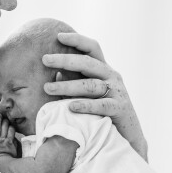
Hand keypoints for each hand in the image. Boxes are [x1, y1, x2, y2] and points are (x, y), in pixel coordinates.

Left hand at [42, 32, 147, 159]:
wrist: (127, 136)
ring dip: (67, 86)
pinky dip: (85, 105)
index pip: (92, 48)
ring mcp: (117, 92)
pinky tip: (70, 107)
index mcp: (103, 69)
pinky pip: (101, 105)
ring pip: (90, 85)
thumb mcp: (88, 94)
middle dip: (65, 59)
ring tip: (48, 88)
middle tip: (45, 59)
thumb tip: (55, 74)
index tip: (58, 36)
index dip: (77, 40)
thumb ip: (75, 83)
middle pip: (88, 62)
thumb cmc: (102, 113)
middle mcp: (112, 76)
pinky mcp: (120, 108)